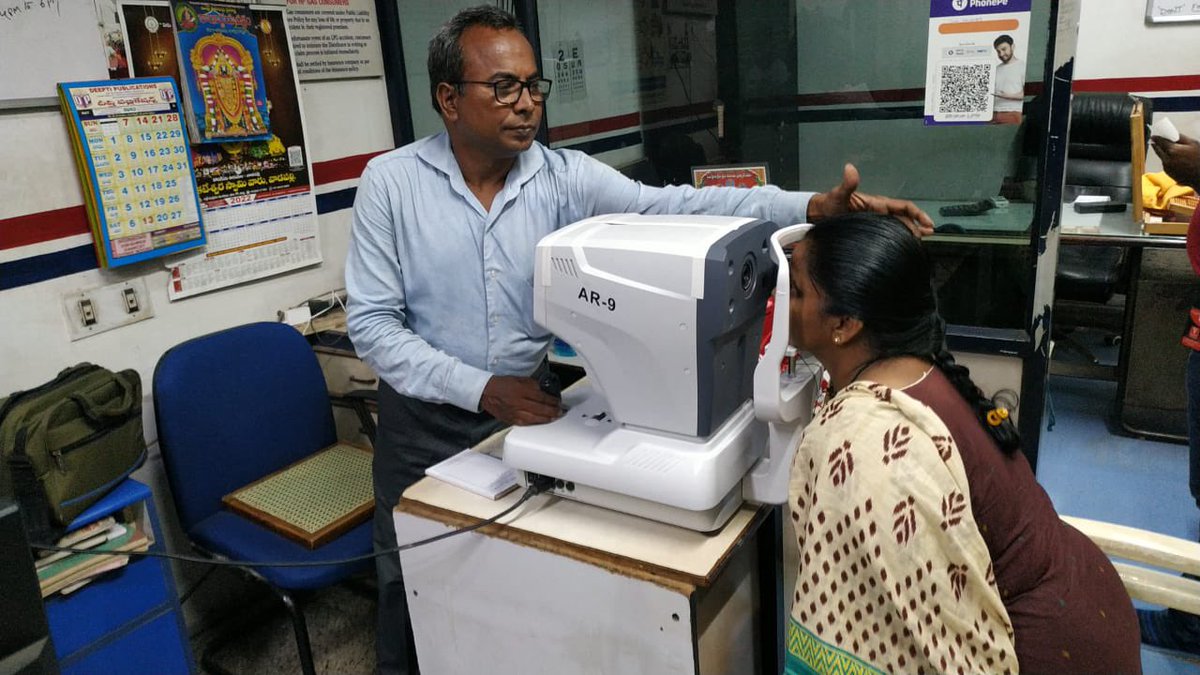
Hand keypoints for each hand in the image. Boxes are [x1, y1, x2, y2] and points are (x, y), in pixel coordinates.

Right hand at [480, 375, 561, 425]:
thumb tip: (543, 391)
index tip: (558, 402)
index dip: (552, 401)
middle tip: (559, 411)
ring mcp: (514, 412)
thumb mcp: (519, 379)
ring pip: (534, 418)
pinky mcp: (510, 420)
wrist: (486, 392)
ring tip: (553, 418)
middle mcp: (519, 402)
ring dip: (546, 419)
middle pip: (541, 409)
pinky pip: (526, 424)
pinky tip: (540, 422)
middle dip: (553, 411)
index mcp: (521, 390)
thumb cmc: (502, 385)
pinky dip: (535, 423)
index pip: (542, 397)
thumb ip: (532, 385)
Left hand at [806, 163, 934, 236]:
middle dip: (918, 227)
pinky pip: (888, 235)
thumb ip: (846, 184)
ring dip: (910, 233)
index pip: (903, 207)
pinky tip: (902, 247)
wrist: (818, 216)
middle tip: (926, 237)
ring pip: (898, 228)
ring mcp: (875, 222)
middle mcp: (879, 213)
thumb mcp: (838, 195)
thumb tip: (849, 168)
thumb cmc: (829, 205)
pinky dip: (897, 240)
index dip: (917, 214)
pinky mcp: (870, 232)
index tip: (928, 224)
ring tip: (919, 243)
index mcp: (877, 204)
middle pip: (904, 219)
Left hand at [1151, 134, 1199, 188]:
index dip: (1156, 138)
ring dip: (1163, 152)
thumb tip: (1172, 134)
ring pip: (1161, 157)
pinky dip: (1167, 160)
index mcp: (1173, 150)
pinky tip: (1176, 159)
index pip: (1160, 142)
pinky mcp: (1167, 172)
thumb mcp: (1193, 144)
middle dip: (1156, 144)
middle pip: (1158, 149)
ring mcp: (1166, 167)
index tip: (1153, 136)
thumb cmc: (1199, 158)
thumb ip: (1180, 138)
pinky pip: (1165, 163)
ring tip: (1172, 150)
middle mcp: (1166, 159)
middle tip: (1156, 140)